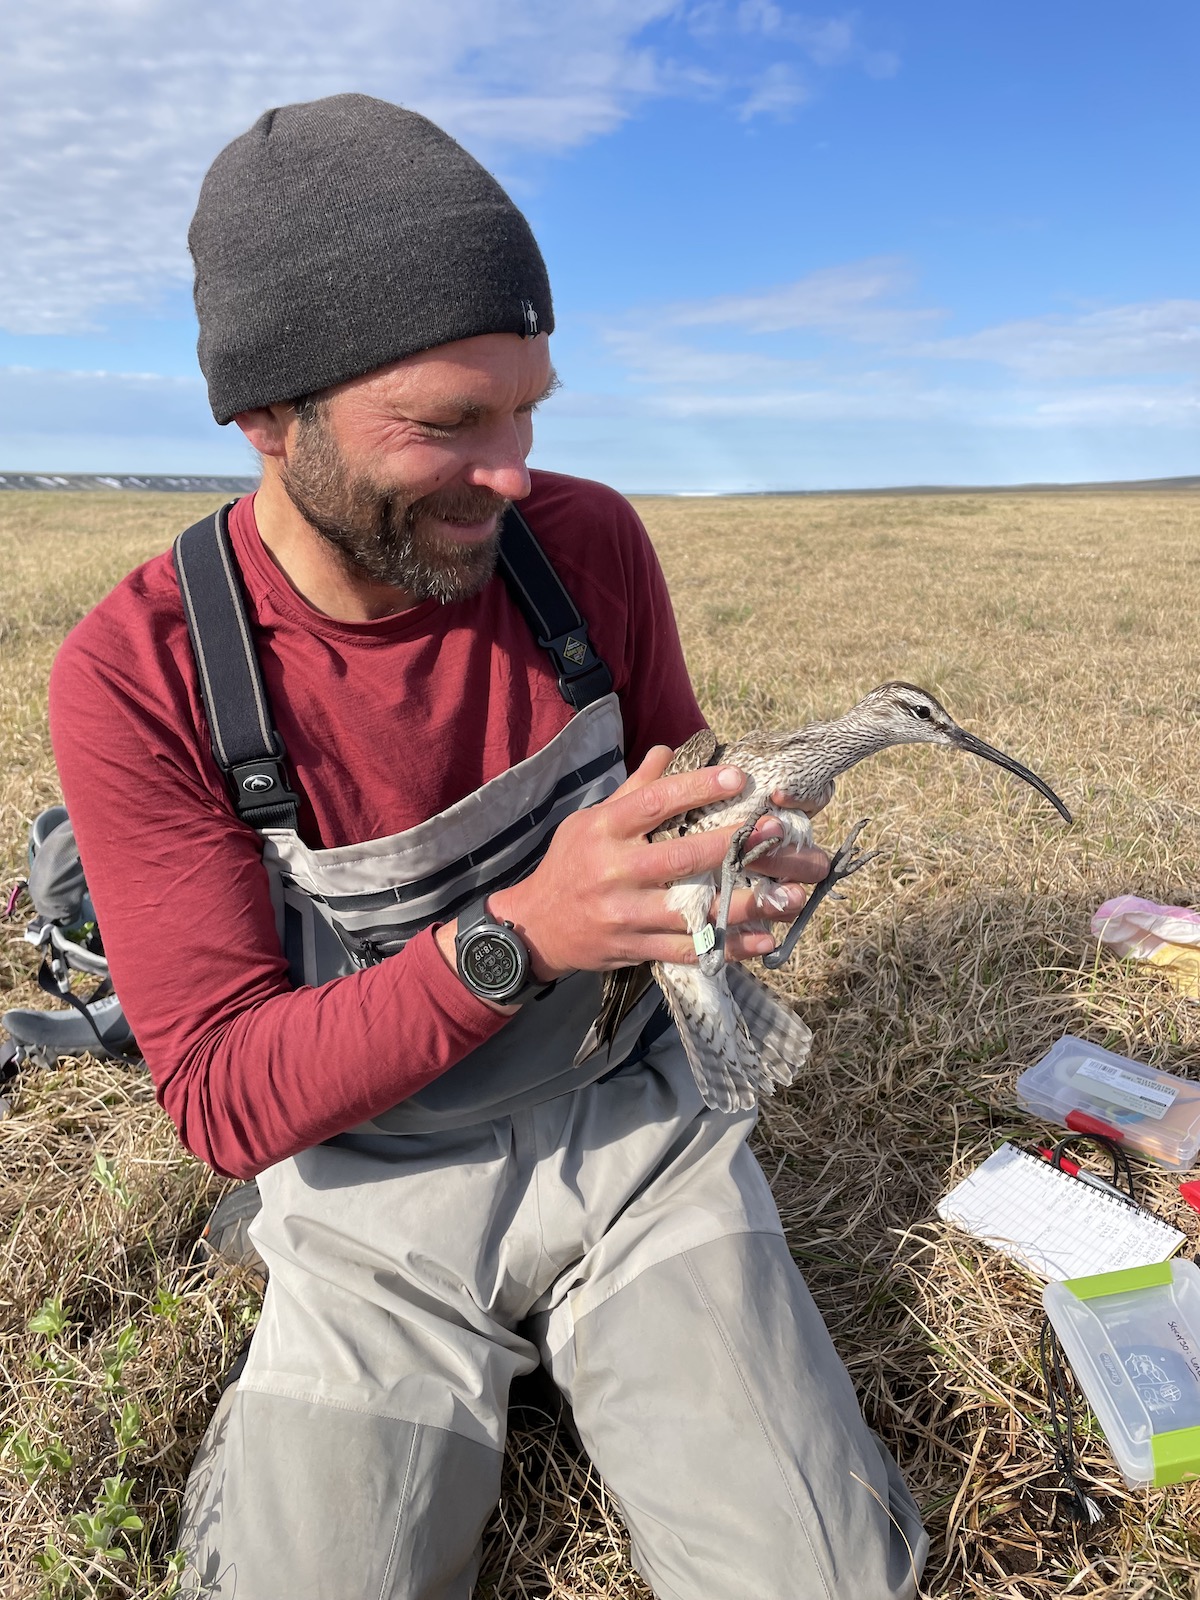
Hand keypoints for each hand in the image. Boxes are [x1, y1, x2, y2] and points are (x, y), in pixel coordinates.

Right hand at [476, 747, 828, 980]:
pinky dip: (727, 948)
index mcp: (603, 830)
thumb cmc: (570, 865)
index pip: (654, 803)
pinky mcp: (633, 948)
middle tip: (773, 831)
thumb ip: (633, 789)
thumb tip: (668, 749)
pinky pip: (687, 950)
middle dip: (731, 845)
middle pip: (679, 858)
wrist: (534, 927)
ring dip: (741, 903)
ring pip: (690, 910)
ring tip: (783, 894)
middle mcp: (613, 872)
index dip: (697, 788)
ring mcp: (624, 914)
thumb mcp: (589, 820)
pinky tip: (761, 940)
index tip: (737, 778)